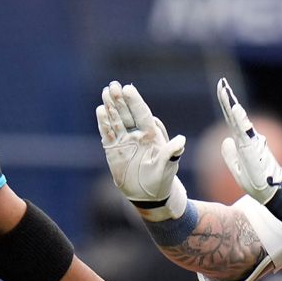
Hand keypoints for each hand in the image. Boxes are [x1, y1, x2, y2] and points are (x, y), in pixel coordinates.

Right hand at [97, 81, 187, 219]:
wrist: (148, 194)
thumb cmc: (161, 179)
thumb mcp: (167, 167)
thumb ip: (171, 153)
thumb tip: (181, 140)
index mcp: (151, 135)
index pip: (142, 113)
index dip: (135, 101)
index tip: (128, 89)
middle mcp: (137, 134)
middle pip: (127, 113)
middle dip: (120, 100)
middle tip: (113, 86)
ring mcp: (124, 140)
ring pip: (116, 120)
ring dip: (111, 107)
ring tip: (105, 91)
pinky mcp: (113, 149)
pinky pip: (107, 133)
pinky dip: (103, 123)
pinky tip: (100, 110)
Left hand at [217, 78, 281, 204]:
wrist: (270, 193)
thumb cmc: (256, 183)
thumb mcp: (237, 169)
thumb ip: (230, 155)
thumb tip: (225, 140)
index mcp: (242, 143)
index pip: (232, 120)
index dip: (226, 105)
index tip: (221, 90)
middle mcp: (247, 139)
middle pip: (234, 116)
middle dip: (228, 99)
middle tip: (221, 83)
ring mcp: (251, 142)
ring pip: (239, 121)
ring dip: (232, 106)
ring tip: (226, 91)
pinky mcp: (254, 149)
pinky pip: (245, 132)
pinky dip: (241, 120)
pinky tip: (236, 109)